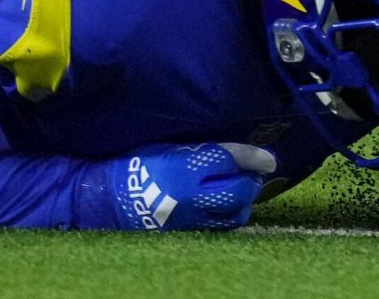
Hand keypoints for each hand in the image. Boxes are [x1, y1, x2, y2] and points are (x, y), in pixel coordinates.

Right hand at [113, 142, 275, 230]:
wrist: (109, 199)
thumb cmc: (137, 164)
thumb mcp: (167, 147)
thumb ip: (200, 149)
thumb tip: (233, 150)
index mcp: (184, 168)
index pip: (228, 160)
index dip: (252, 158)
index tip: (269, 159)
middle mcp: (192, 195)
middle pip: (238, 191)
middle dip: (250, 181)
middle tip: (252, 173)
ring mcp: (191, 217)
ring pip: (234, 215)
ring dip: (243, 201)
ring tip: (240, 190)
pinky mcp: (188, 231)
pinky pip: (220, 226)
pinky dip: (229, 215)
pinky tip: (227, 205)